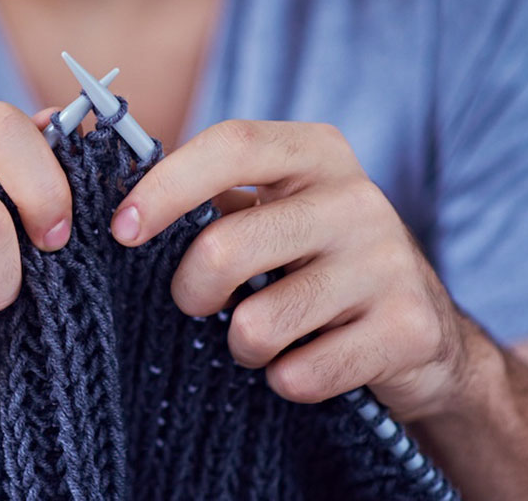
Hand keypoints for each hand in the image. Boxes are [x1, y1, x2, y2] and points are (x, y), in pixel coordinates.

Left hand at [110, 119, 480, 420]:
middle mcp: (357, 197)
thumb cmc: (313, 260)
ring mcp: (388, 262)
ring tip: (265, 335)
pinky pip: (300, 375)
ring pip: (258, 324)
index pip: (231, 145)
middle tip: (196, 303)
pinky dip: (286, 381)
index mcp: (315, 152)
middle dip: (189, 290)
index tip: (122, 230)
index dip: (165, 186)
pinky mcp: (407, 329)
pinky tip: (307, 361)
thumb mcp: (271, 209)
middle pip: (226, 246)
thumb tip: (105, 186)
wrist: (421, 334)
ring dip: (243, 346)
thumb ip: (207, 195)